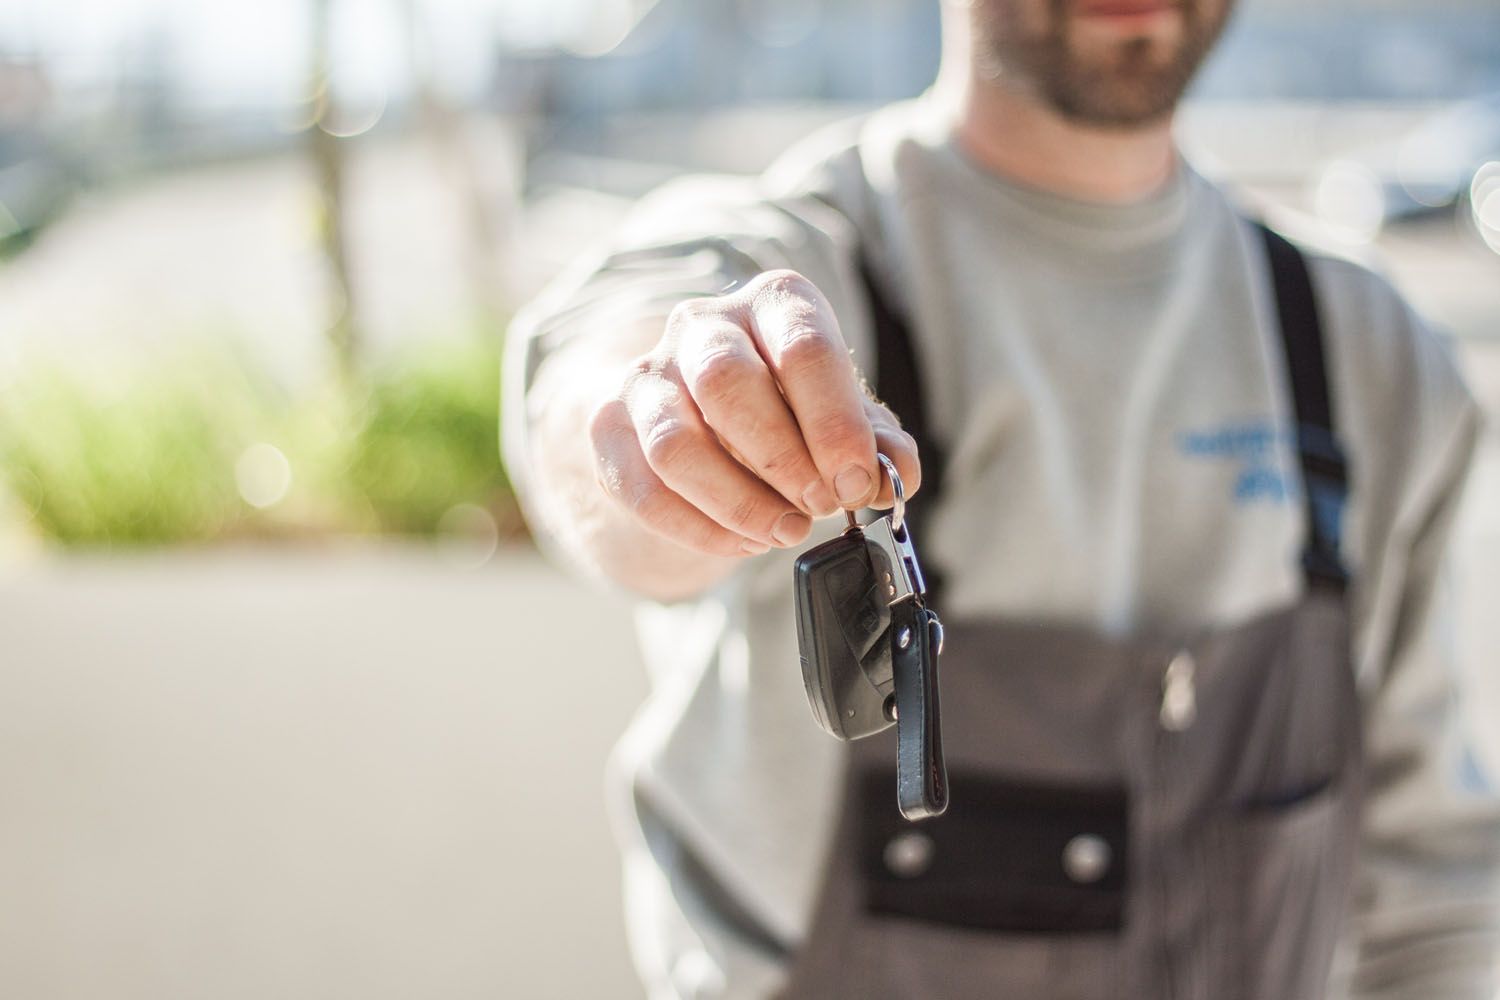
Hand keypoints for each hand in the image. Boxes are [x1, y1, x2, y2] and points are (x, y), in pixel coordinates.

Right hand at [587, 270, 921, 557]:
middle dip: (782, 459)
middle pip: (727, 383)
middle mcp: (703, 325)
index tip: (855, 482)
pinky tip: (743, 542)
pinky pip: (644, 488)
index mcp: (774, 303)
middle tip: (819, 506)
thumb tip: (897, 472)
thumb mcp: (842, 419)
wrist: (701, 416)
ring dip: (738, 502)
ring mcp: (648, 375)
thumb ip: (876, 444)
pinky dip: (700, 529)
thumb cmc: (786, 410)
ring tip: (784, 531)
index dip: (834, 424)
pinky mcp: (610, 428)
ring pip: (675, 443)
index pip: (803, 347)